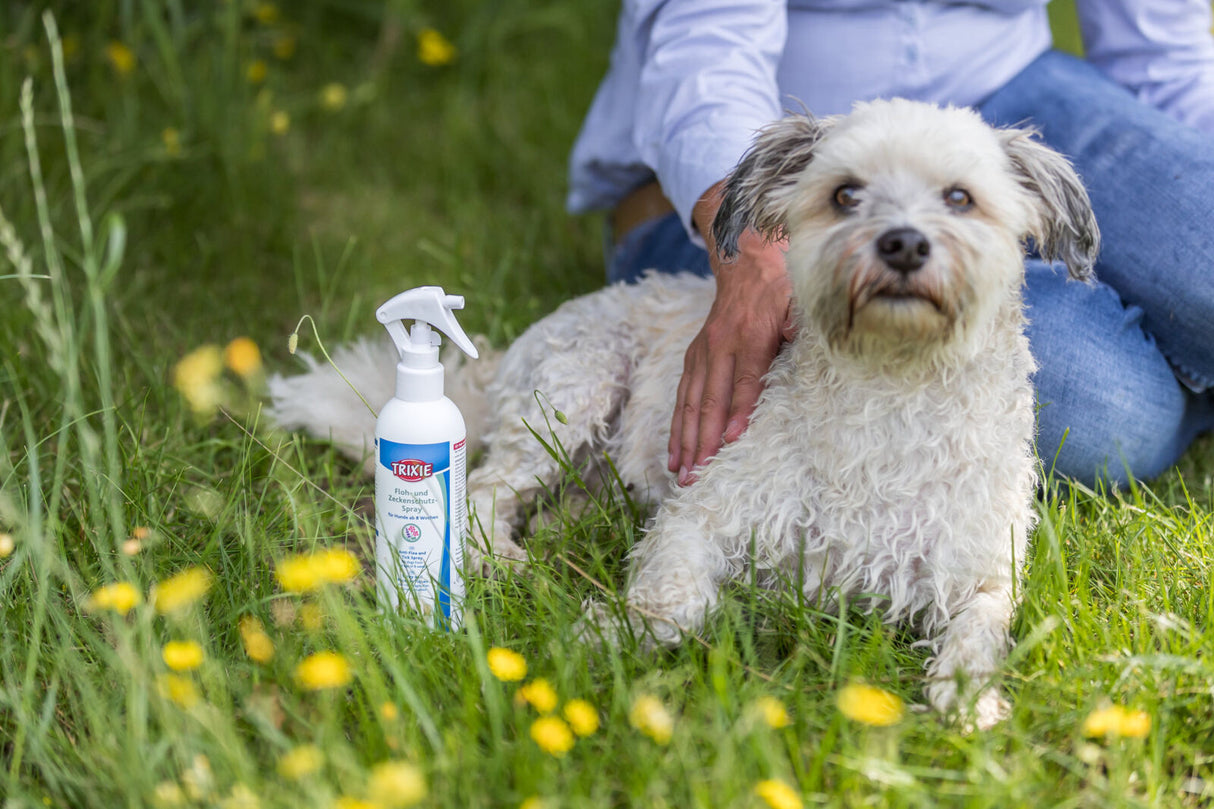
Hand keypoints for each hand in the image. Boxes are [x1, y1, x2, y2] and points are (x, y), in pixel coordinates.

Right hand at [668, 181, 794, 485]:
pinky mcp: (696, 355)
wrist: (747, 257)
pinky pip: (683, 394)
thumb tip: (800, 345)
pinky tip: (675, 450)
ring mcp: (704, 351)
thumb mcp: (800, 300)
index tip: (731, 442)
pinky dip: (678, 423)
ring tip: (680, 472)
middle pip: (711, 399)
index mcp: (751, 335)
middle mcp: (721, 345)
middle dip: (703, 440)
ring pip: (691, 401)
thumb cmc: (782, 286)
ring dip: (685, 439)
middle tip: (698, 474)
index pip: (745, 381)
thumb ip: (798, 326)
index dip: (739, 412)